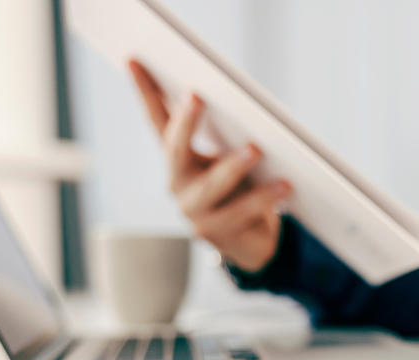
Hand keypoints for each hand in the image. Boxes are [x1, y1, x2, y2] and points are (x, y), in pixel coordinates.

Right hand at [128, 59, 290, 271]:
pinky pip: (241, 211)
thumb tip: (246, 108)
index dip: (144, 90)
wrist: (253, 241)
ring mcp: (193, 210)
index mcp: (178, 157)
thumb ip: (231, 136)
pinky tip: (284, 185)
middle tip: (196, 97)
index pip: (157, 119)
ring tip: (255, 149)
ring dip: (233, 165)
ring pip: (210, 185)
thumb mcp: (233, 157)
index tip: (134, 59)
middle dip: (185, 123)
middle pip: (175, 149)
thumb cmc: (243, 188)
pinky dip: (264, 197)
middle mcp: (178, 182)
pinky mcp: (215, 233)